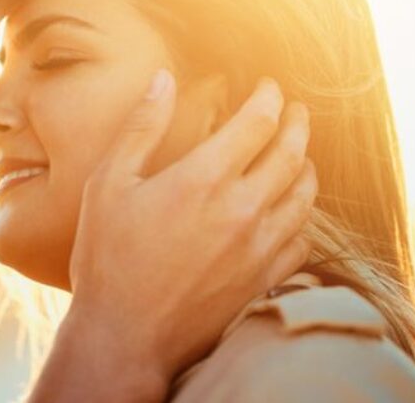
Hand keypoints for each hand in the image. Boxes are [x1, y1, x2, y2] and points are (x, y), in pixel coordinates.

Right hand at [31, 72, 314, 401]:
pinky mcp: (262, 280)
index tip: (267, 85)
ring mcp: (258, 248)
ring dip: (306, 165)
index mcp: (204, 178)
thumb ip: (142, 126)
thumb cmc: (108, 255)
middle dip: (297, 122)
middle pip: (292, 152)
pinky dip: (303, 218)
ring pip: (305, 195)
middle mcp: (242, 209)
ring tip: (299, 153)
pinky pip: (303, 241)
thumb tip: (164, 79)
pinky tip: (292, 212)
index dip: (268, 96)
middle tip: (295, 109)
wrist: (123, 335)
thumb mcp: (110, 181)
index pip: (258, 122)